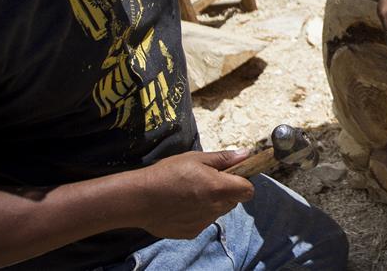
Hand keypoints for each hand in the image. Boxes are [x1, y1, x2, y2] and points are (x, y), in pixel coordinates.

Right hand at [130, 150, 254, 239]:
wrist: (139, 199)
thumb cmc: (167, 173)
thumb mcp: (195, 158)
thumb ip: (223, 158)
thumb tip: (246, 154)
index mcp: (219, 188)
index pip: (248, 190)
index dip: (242, 181)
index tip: (231, 175)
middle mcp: (215, 209)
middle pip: (232, 201)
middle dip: (225, 191)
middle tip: (205, 180)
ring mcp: (204, 223)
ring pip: (217, 211)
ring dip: (211, 202)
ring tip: (189, 192)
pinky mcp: (192, 232)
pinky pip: (203, 221)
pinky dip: (197, 213)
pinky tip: (181, 204)